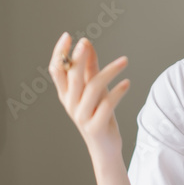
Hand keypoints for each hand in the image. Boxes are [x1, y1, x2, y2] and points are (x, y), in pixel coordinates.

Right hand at [49, 32, 130, 158]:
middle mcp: (70, 104)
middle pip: (72, 77)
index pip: (56, 70)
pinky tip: (127, 83)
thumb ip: (90, 69)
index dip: (59, 53)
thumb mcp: (94, 91)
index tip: (68, 36)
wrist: (105, 148)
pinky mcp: (96, 126)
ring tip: (125, 61)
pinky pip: (107, 105)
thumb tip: (87, 44)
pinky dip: (118, 92)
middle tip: (86, 42)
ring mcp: (82, 116)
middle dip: (77, 58)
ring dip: (110, 71)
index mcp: (66, 94)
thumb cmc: (99, 115)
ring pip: (93, 88)